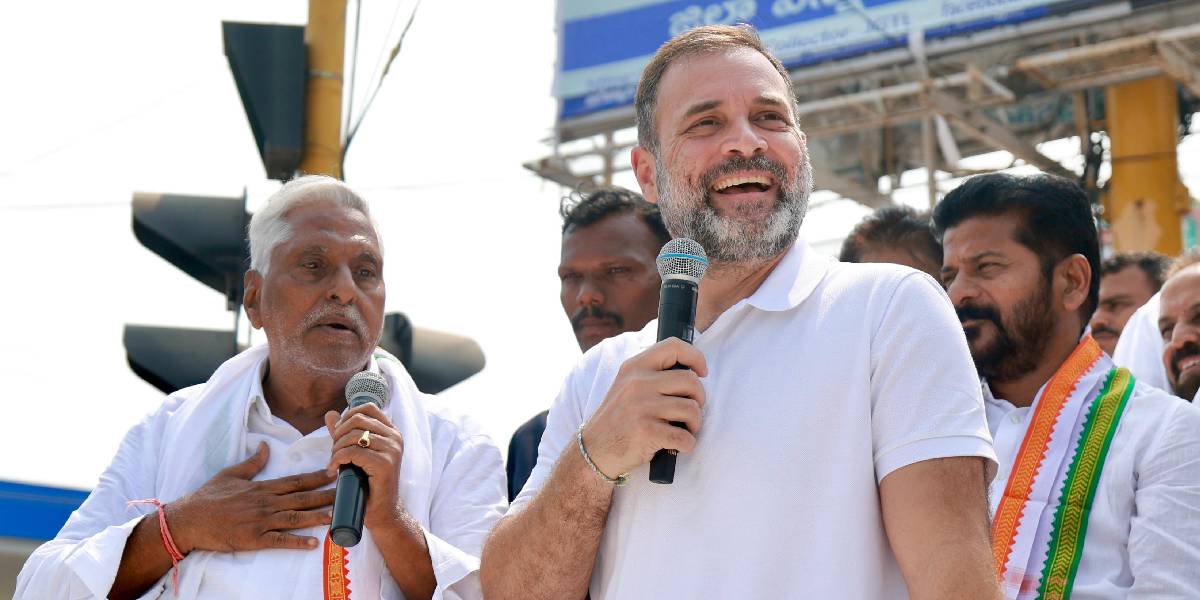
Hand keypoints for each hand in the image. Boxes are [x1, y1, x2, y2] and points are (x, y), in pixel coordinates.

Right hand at [168, 442, 335, 553]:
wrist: (189, 519)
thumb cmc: (209, 496)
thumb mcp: (231, 473)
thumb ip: (253, 462)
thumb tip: (265, 446)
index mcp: (262, 487)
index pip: (295, 481)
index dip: (315, 478)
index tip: (334, 473)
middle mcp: (265, 502)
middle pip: (300, 499)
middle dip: (324, 496)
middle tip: (345, 494)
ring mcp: (260, 521)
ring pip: (294, 518)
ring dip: (316, 517)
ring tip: (336, 516)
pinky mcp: (253, 539)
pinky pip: (279, 541)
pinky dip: (296, 542)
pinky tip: (312, 543)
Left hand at [324, 403, 406, 530]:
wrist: (382, 510)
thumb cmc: (369, 483)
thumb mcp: (356, 453)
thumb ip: (344, 433)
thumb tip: (330, 414)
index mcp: (392, 432)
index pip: (368, 408)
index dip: (347, 416)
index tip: (338, 434)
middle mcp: (395, 438)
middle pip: (358, 419)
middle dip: (338, 434)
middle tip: (333, 451)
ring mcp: (392, 450)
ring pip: (354, 436)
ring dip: (337, 448)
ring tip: (334, 462)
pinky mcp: (385, 463)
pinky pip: (353, 453)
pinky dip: (337, 459)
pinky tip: (334, 470)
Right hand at [581, 337, 706, 477]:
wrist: (594, 450)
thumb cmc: (618, 419)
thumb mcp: (627, 385)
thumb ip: (652, 374)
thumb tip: (691, 370)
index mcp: (634, 367)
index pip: (673, 346)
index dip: (696, 357)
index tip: (702, 372)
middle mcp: (637, 383)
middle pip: (691, 381)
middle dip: (699, 399)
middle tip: (690, 411)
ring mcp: (642, 407)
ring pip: (692, 410)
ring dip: (694, 424)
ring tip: (683, 430)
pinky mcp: (647, 432)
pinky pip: (684, 437)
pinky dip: (687, 444)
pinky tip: (676, 445)